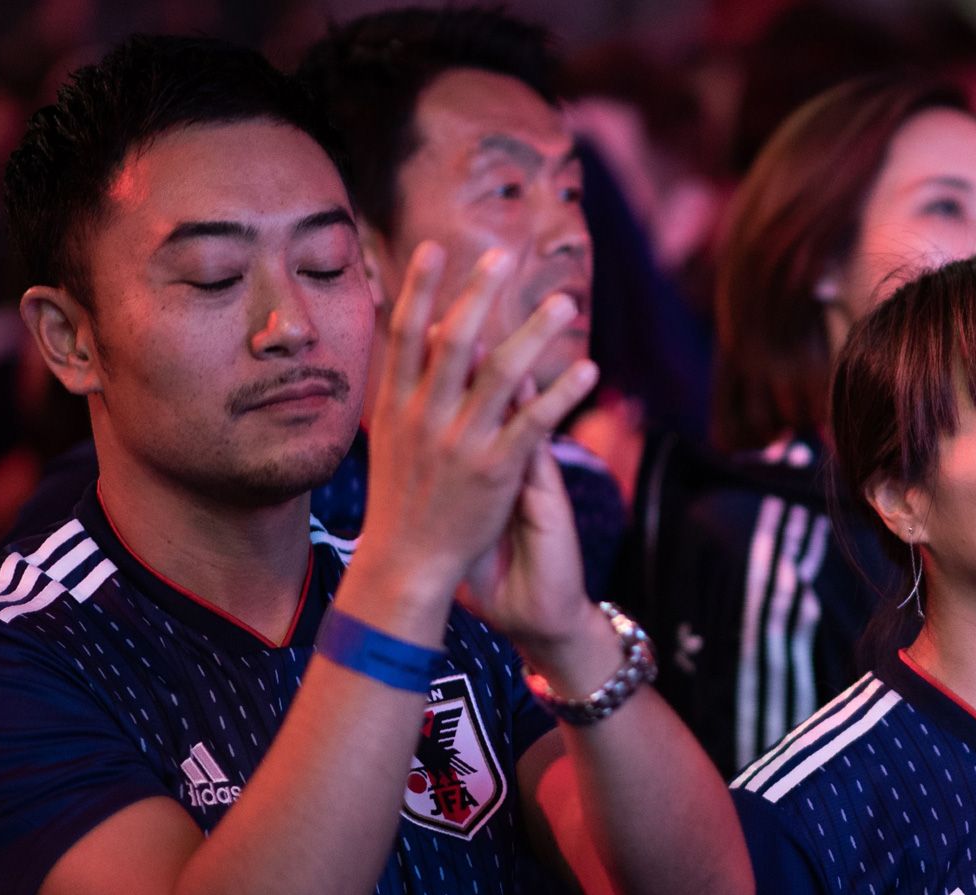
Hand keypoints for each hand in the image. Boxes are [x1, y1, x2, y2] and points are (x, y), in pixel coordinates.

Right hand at [354, 243, 599, 602]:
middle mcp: (424, 418)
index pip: (404, 336)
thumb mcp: (388, 443)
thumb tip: (410, 343)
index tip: (433, 247)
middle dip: (479, 294)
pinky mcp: (495, 471)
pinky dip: (562, 392)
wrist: (405, 566)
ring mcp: (459, 443)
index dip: (417, 289)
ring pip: (501, 373)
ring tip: (563, 302)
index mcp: (394, 407)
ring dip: (534, 333)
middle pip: (455, 341)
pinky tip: (587, 369)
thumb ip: (401, 395)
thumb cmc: (400, 504)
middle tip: (503, 255)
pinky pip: (535, 421)